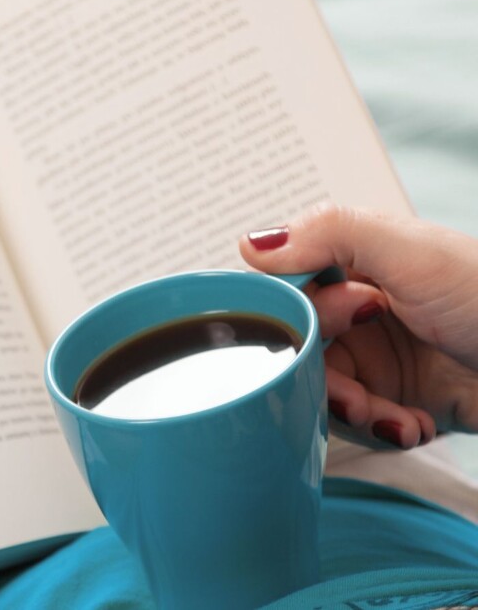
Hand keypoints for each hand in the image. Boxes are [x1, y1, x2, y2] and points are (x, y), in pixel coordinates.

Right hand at [240, 206, 477, 449]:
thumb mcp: (408, 250)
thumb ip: (327, 233)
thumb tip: (249, 243)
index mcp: (356, 262)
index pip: (287, 291)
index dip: (294, 318)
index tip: (325, 330)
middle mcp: (359, 309)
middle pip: (299, 348)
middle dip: (322, 377)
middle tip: (357, 392)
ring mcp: (378, 356)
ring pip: (322, 390)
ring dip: (352, 413)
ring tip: (392, 418)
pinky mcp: (399, 398)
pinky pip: (361, 422)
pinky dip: (383, 429)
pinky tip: (414, 425)